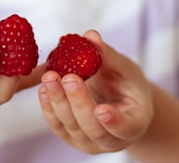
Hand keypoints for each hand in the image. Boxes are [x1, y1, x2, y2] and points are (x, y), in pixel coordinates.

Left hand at [38, 30, 153, 153]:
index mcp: (135, 123)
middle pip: (93, 128)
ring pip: (72, 127)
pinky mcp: (70, 137)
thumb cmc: (126, 84)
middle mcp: (112, 140)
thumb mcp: (124, 68)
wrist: (116, 99)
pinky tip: (43, 88)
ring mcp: (89, 143)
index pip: (126, 127)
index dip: (114, 121)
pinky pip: (57, 125)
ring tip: (50, 77)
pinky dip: (49, 107)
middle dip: (78, 102)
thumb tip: (90, 35)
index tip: (102, 109)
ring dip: (58, 101)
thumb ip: (107, 55)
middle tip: (69, 77)